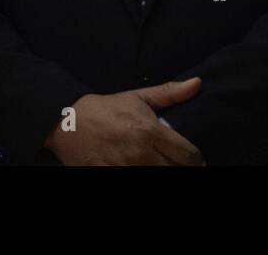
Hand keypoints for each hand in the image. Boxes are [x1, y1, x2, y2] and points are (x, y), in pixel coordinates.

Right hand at [45, 78, 204, 164]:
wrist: (70, 122)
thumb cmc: (108, 109)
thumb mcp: (138, 97)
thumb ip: (170, 93)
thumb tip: (197, 83)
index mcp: (151, 132)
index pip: (187, 155)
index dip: (197, 159)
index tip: (197, 159)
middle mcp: (141, 154)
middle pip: (175, 171)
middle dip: (182, 168)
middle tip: (179, 163)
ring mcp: (126, 168)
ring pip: (158, 178)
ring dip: (164, 172)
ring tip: (162, 164)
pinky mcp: (112, 176)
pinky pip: (136, 184)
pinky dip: (143, 176)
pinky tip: (145, 168)